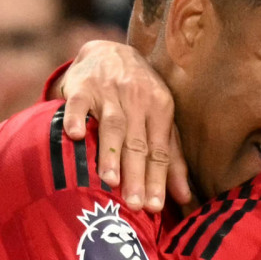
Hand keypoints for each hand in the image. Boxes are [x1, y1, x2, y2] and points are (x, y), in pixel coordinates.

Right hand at [59, 40, 190, 211]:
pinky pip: (78, 103)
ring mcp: (109, 92)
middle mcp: (138, 100)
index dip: (157, 179)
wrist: (109, 51)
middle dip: (137, 174)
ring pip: (112, 126)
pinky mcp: (82, 86)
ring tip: (110, 181)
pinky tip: (75, 136)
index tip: (154, 207)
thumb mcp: (161, 119)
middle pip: (137, 143)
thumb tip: (185, 198)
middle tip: (134, 204)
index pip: (159, 151)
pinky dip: (76, 118)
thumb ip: (172, 158)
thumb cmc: (140, 95)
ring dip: (110, 153)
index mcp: (161, 109)